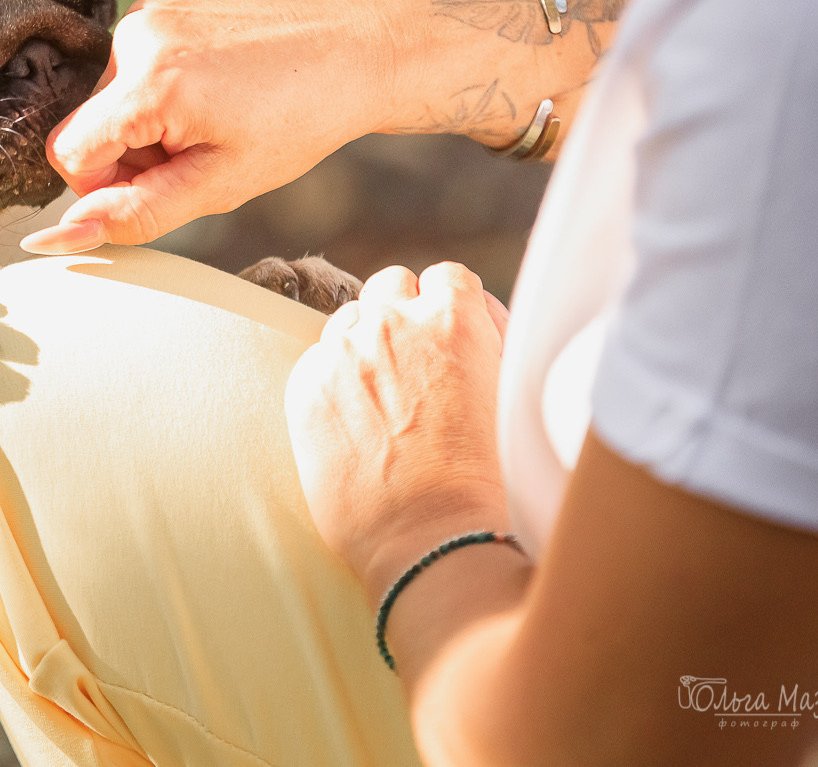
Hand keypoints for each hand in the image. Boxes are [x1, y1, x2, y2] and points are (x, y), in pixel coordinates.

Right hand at [20, 0, 394, 252]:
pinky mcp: (157, 6)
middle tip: (199, 158)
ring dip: (144, 128)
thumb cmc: (296, 122)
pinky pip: (127, 70)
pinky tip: (211, 96)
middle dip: (130, 158)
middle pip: (86, 127)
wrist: (351, 52)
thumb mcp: (219, 184)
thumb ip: (136, 213)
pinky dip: (156, 96)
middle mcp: (135, 36)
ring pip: (106, 101)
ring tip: (211, 124)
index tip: (161, 189)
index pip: (68, 155)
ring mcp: (145, 14)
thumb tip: (62, 236)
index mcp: (149, 82)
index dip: (105, 190)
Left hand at [284, 262, 509, 601]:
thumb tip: (477, 323)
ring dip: (364, 346)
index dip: (449, 307)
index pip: (446, 277)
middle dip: (403, 317)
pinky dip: (331, 382)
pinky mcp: (304, 386)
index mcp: (453, 319)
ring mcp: (342, 352)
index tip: (451, 337)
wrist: (431, 540)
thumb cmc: (487, 482)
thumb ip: (490, 345)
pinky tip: (353, 425)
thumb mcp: (512, 395)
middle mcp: (393, 323)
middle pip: (391, 287)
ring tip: (383, 402)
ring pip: (348, 321)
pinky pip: (316, 362)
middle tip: (416, 367)